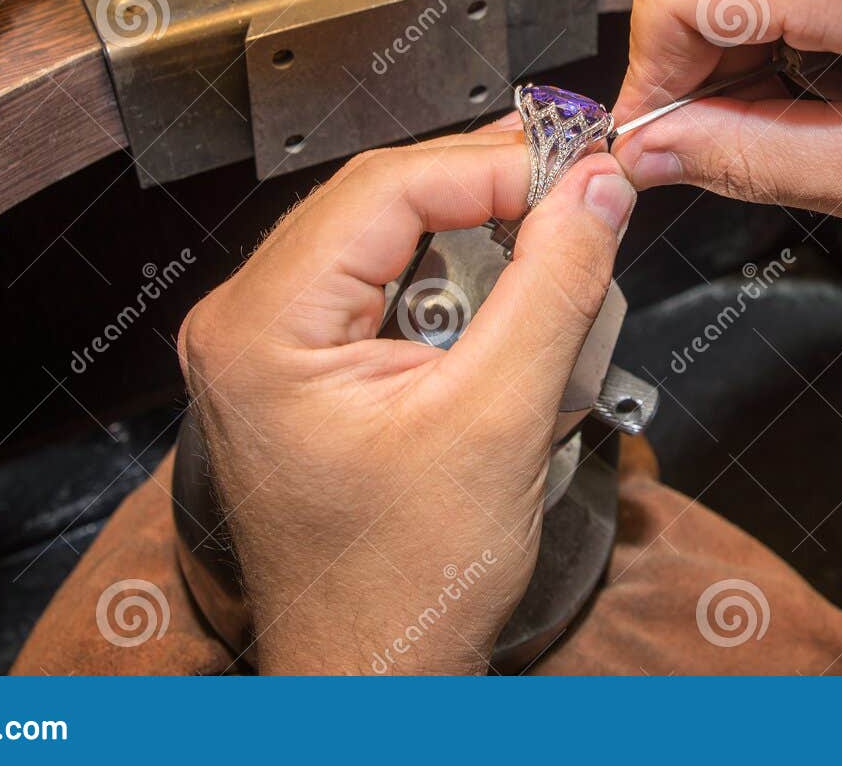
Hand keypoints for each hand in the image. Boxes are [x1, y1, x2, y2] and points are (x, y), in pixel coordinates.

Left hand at [177, 132, 633, 673]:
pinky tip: (513, 290)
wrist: (373, 676)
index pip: (385, 188)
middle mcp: (248, 322)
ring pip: (387, 237)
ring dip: (477, 231)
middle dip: (487, 188)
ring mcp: (272, 345)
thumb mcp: (497, 422)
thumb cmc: (401, 587)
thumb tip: (593, 189)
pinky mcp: (307, 367)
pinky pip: (386, 285)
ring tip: (558, 232)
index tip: (578, 169)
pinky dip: (458, 280)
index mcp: (262, 327)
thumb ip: (551, 288)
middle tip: (581, 179)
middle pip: (381, 201)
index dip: (492, 166)